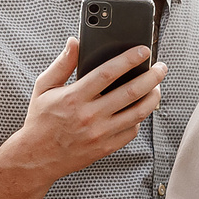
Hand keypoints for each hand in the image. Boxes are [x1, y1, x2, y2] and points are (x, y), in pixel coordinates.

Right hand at [10, 38, 165, 183]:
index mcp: (74, 97)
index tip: (143, 50)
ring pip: (137, 113)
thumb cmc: (41, 119)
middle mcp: (89, 116)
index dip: (129, 59)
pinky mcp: (105, 147)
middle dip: (151, 77)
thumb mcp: (44, 87)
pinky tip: (140, 108)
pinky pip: (131, 131)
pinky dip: (139, 118)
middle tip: (161, 68)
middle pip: (130, 92)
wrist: (37, 157)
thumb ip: (62, 64)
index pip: (108, 73)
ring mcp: (99, 133)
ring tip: (157, 87)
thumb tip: (75, 42)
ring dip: (152, 98)